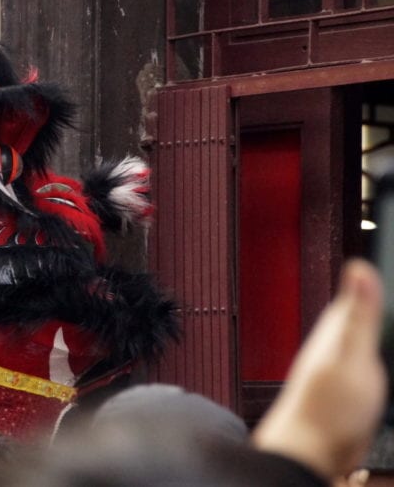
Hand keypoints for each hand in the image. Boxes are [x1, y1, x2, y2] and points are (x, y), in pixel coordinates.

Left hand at [253, 260, 385, 479]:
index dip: (380, 275)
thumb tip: (358, 266)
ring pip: (372, 338)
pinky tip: (387, 358)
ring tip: (389, 313)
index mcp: (338, 326)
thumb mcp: (351, 354)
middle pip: (369, 314)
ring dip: (381, 326)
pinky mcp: (353, 387)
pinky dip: (384, 355)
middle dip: (380, 301)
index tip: (391, 247)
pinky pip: (373, 363)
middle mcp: (339, 341)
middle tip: (390, 277)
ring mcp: (346, 364)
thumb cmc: (326, 404)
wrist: (310, 448)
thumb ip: (358, 314)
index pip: (363, 292)